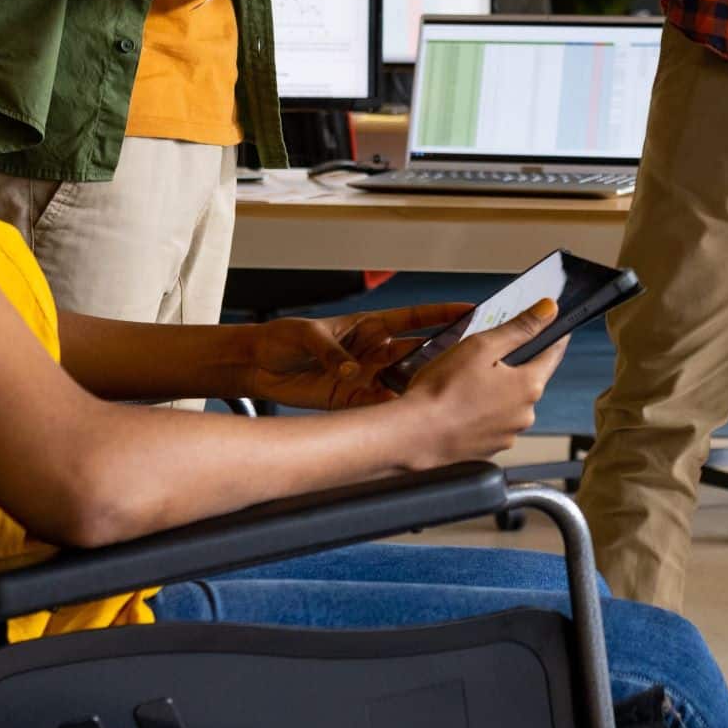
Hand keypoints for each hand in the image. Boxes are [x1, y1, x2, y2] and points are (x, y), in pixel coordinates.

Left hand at [234, 304, 471, 409]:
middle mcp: (373, 351)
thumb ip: (332, 351)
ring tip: (437, 394)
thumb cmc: (282, 338)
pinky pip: (377, 406)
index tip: (470, 311)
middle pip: (416, 353)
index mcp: (369, 326)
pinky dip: (389, 411)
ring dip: (417, 388)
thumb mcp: (307, 335)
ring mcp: (365, 376)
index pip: (414, 318)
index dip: (441, 315)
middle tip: (464, 362)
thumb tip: (352, 369)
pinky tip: (401, 416)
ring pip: (402, 382)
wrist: (257, 366)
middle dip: (441, 356)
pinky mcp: (351, 399)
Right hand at [397, 300, 567, 463]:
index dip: (552, 337)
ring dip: (495, 391)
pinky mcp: (489, 449)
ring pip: (508, 403)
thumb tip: (549, 310)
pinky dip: (481, 413)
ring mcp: (507, 435)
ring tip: (464, 384)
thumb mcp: (481, 346)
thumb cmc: (442, 390)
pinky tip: (459, 406)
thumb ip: (519, 328)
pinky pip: (492, 423)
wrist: (413, 436)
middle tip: (484, 356)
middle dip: (512, 366)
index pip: (552, 354)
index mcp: (528, 386)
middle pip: (528, 380)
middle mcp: (525, 414)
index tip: (553, 328)